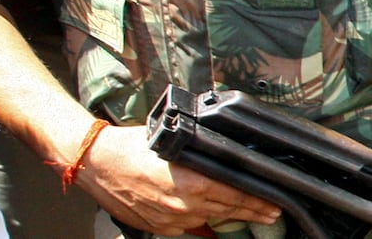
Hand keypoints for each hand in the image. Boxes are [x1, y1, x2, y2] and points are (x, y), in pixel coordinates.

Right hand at [73, 124, 280, 235]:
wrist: (98, 164)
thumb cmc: (133, 147)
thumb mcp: (176, 143)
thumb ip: (202, 154)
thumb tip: (224, 155)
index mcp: (192, 182)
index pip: (236, 194)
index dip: (257, 200)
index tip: (274, 203)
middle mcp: (184, 205)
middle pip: (228, 211)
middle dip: (252, 212)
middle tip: (271, 213)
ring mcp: (171, 219)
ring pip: (210, 220)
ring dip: (231, 218)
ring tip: (252, 217)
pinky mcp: (160, 227)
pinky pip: (190, 226)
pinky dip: (204, 221)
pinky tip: (216, 220)